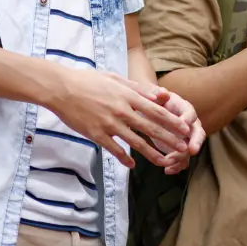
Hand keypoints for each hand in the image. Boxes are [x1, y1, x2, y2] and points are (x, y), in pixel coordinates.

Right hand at [47, 69, 191, 168]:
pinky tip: (132, 166)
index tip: (185, 129)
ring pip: (136, 142)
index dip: (173, 121)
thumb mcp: (115, 79)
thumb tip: (158, 95)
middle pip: (151, 128)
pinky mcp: (96, 134)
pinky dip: (124, 158)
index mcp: (128, 96)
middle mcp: (122, 110)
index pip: (156, 110)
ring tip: (165, 162)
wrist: (61, 88)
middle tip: (184, 148)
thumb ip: (137, 88)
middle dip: (170, 139)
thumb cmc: (87, 81)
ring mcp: (109, 124)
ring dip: (152, 153)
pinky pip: (114, 149)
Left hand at [158, 90, 205, 174]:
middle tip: (192, 150)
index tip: (184, 125)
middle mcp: (189, 124)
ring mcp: (186, 138)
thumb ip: (158, 94)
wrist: (151, 110)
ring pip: (189, 149)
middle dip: (196, 142)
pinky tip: (167, 170)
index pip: (190, 113)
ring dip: (181, 157)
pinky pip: (182, 159)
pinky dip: (176, 166)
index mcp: (184, 109)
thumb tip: (162, 93)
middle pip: (198, 133)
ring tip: (169, 162)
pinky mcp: (179, 148)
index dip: (188, 119)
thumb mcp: (154, 95)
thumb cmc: (154, 101)